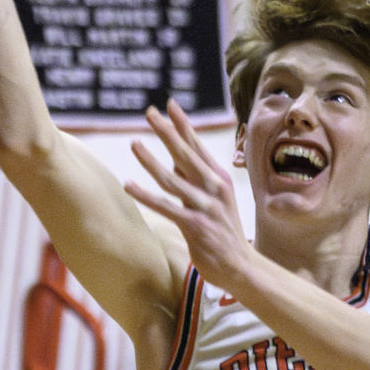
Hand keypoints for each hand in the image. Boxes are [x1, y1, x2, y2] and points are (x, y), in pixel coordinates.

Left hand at [126, 100, 252, 287]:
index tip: (168, 103)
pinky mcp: (196, 226)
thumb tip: (173, 159)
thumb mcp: (214, 199)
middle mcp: (214, 187)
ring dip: (151, 160)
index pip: (197, 144)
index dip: (182, 123)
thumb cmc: (223, 231)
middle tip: (149, 112)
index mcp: (219, 178)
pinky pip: (166, 207)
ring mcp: (206, 207)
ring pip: (173, 178)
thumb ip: (194, 179)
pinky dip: (146, 196)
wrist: (241, 266)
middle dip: (166, 131)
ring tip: (134, 143)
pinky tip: (128, 184)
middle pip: (185, 153)